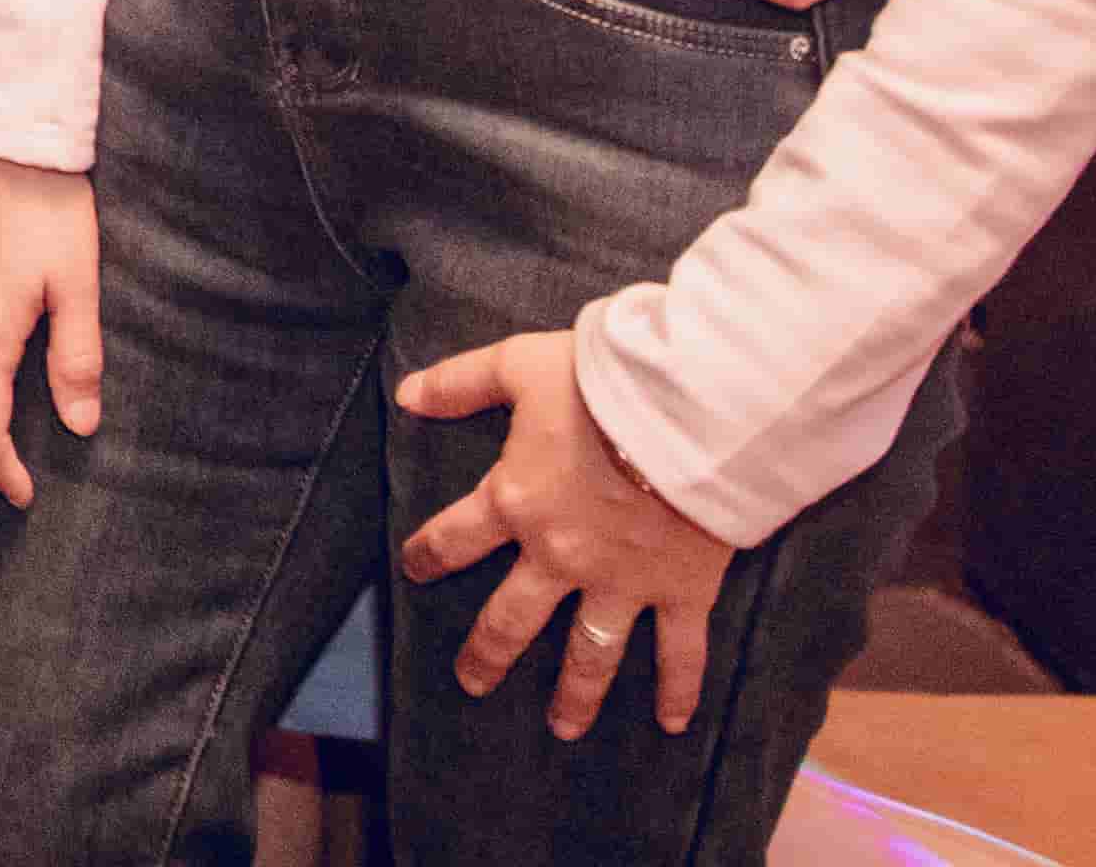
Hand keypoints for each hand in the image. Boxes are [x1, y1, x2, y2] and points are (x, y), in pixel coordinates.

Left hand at [399, 327, 733, 739]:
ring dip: (576, 695)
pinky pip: (680, 653)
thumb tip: (405, 394)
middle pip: (513, 618)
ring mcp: (622, 583)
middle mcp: (561, 556)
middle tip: (473, 683)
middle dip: (488, 654)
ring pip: (590, 654)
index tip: (416, 571)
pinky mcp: (680, 592)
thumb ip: (460, 382)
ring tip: (562, 729)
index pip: (457, 537)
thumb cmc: (604, 384)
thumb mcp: (518, 366)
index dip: (431, 554)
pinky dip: (680, 692)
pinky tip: (675, 725)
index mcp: (517, 503)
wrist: (690, 414)